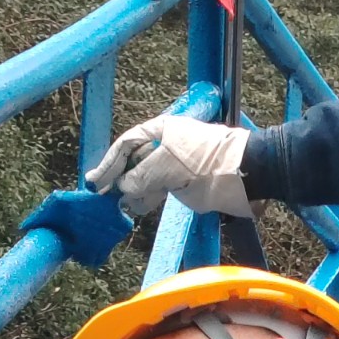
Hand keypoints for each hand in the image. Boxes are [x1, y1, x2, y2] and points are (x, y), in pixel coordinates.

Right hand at [86, 115, 251, 217]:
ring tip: (116, 205)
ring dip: (130, 190)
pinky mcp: (184, 182)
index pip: (126, 143)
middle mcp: (165, 144)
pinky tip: (136, 208)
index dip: (109, 162)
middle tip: (101, 194)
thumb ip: (139, 176)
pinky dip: (146, 198)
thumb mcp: (165, 165)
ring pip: (144, 176)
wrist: (241, 174)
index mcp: (161, 130)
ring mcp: (174, 164)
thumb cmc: (202, 161)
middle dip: (117, 177)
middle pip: (134, 159)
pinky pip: (158, 188)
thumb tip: (122, 187)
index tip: (96, 180)